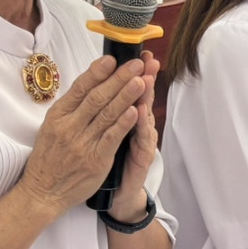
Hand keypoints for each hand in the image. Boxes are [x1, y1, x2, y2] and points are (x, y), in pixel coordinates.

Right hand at [19, 55, 150, 214]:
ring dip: (126, 95)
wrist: (42, 192)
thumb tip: (91, 84)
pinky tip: (135, 111)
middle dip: (119, 78)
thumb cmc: (49, 158)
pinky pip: (112, 138)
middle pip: (98, 97)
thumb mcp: (51, 127)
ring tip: (141, 80)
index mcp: (58, 115)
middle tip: (136, 64)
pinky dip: (124, 123)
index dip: (97, 72)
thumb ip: (70, 108)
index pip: (80, 88)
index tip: (112, 58)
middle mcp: (69, 126)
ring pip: (107, 114)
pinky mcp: (95, 160)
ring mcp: (82, 143)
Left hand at [109, 52, 163, 218]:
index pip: (130, 89)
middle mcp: (137, 126)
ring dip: (144, 96)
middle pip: (141, 97)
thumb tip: (101, 84)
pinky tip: (140, 113)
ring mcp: (141, 141)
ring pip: (143, 115)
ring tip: (144, 79)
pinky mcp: (142, 159)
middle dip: (142, 76)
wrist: (117, 196)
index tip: (137, 52)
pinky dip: (139, 126)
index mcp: (125, 117)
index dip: (132, 71)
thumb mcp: (105, 132)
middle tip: (146, 60)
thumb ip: (108, 110)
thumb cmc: (109, 161)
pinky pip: (141, 140)